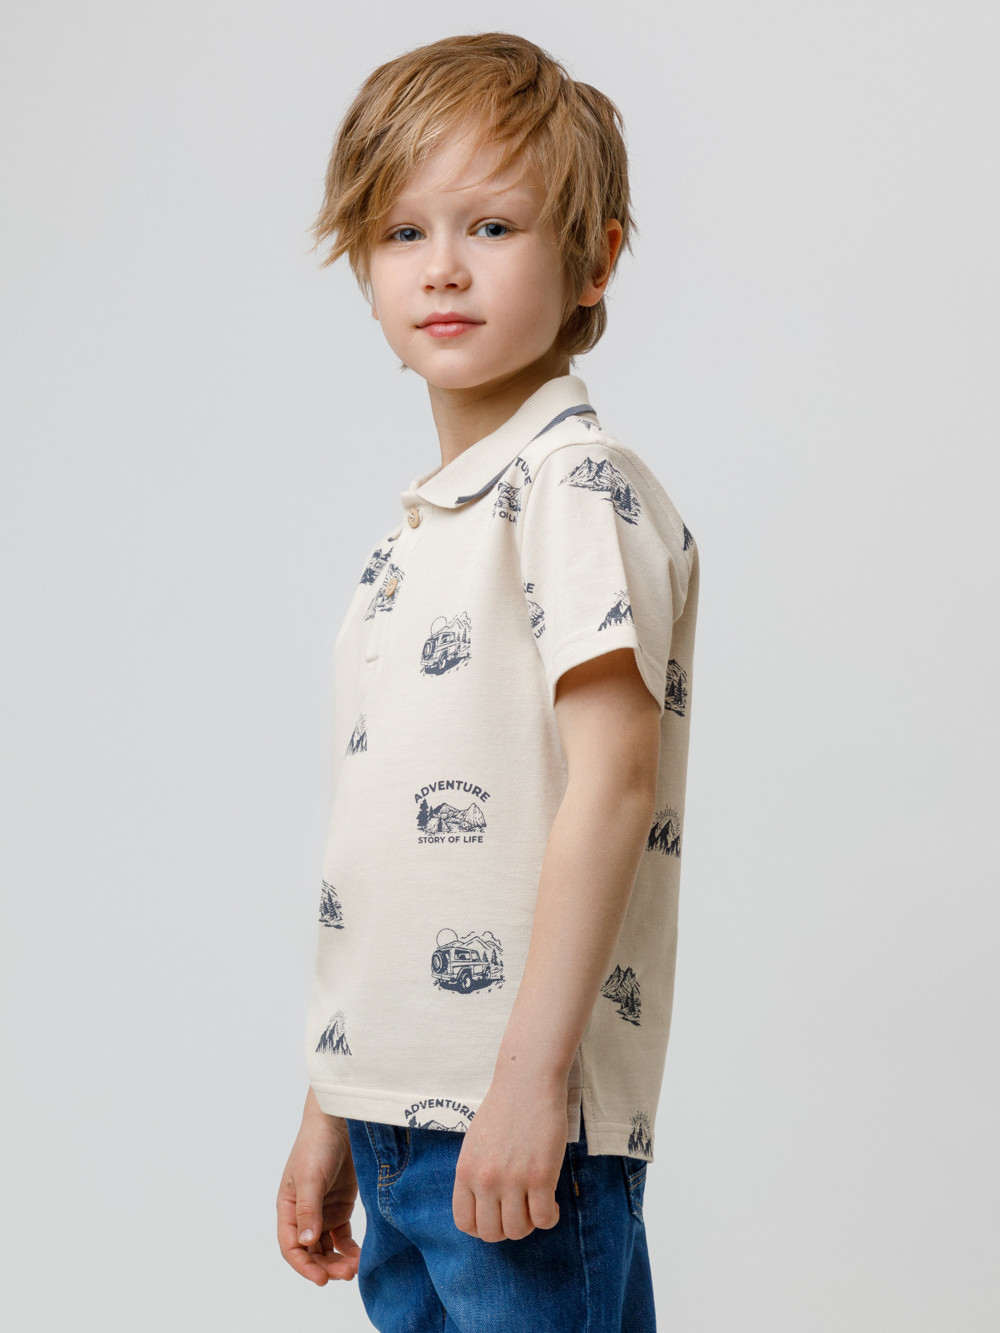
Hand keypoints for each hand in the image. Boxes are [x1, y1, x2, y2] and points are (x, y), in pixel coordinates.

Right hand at [277, 1094, 361, 1284]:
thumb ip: (308, 1210)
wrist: (341, 1121)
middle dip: (325, 1267)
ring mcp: (323, 1211)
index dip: (303, 1266)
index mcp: (288, 1207)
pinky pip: (343, 1237)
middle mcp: (304, 1214)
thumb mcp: (310, 1177)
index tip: (320, 1279)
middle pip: (310, 1251)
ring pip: (327, 1248)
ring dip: (337, 1261)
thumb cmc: (317, 1144)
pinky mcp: (341, 1206)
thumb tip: (305, 1243)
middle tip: (346, 1274)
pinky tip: (360, 1257)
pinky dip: (350, 1249)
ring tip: (354, 1269)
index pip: (291, 1246)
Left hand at [452, 1072, 568, 1241]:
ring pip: (518, 1230)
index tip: (498, 1216)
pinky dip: (550, 1218)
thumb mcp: (475, 1143)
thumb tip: (485, 1205)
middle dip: (508, 1228)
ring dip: (530, 1224)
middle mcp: (485, 1180)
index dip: (483, 1228)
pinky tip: (553, 1202)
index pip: (465, 1223)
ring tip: (537, 1204)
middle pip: (492, 1233)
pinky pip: (544, 1219)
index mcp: (466, 1171)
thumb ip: (476, 1174)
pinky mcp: (540, 1176)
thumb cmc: (504, 1108)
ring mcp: (512, 1180)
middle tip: (521, 1211)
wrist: (527, 1082)